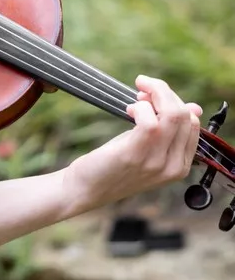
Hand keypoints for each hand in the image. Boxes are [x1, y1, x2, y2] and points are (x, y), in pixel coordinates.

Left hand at [62, 75, 201, 213]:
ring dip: (154, 93)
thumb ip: (169, 130)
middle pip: (184, 115)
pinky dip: (140, 107)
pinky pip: (150, 121)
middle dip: (163, 92)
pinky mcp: (135, 155)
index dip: (174, 101)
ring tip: (136, 98)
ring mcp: (156, 163)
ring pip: (172, 114)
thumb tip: (194, 107)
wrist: (87, 189)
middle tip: (143, 90)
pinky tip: (128, 110)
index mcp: (181, 166)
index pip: (192, 123)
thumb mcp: (148, 147)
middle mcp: (173, 166)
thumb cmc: (115, 164)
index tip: (154, 96)